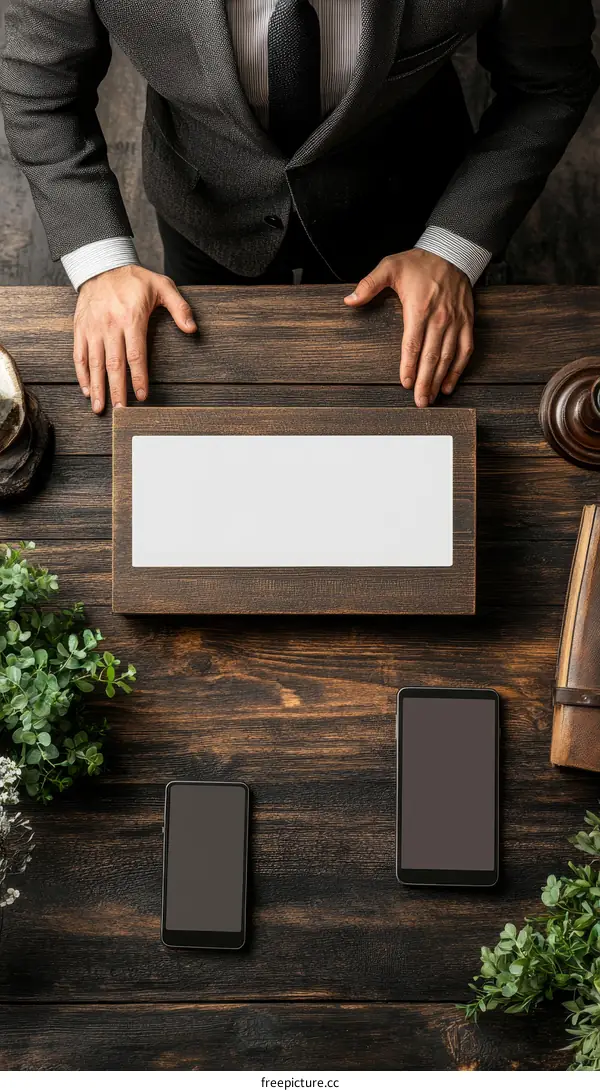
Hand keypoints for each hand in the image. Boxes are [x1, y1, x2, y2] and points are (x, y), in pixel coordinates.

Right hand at [73, 265, 196, 412]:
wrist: (101, 264)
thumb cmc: (135, 279)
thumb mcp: (163, 286)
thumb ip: (179, 308)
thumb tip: (192, 329)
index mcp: (131, 318)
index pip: (136, 355)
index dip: (139, 378)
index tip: (142, 396)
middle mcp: (110, 325)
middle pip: (114, 364)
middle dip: (117, 390)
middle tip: (121, 411)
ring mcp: (93, 328)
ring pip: (94, 363)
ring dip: (97, 387)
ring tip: (100, 407)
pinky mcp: (80, 328)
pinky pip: (79, 355)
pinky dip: (82, 374)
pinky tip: (87, 389)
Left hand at [344, 249, 473, 406]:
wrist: (452, 251)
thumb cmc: (419, 262)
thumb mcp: (390, 266)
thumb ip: (368, 284)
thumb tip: (350, 300)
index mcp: (419, 309)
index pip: (413, 345)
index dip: (409, 367)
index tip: (406, 384)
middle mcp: (439, 318)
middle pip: (431, 357)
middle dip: (425, 382)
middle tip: (420, 402)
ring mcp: (455, 322)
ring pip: (448, 357)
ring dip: (440, 380)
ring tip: (432, 398)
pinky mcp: (467, 322)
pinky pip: (465, 350)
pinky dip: (458, 369)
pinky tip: (449, 384)